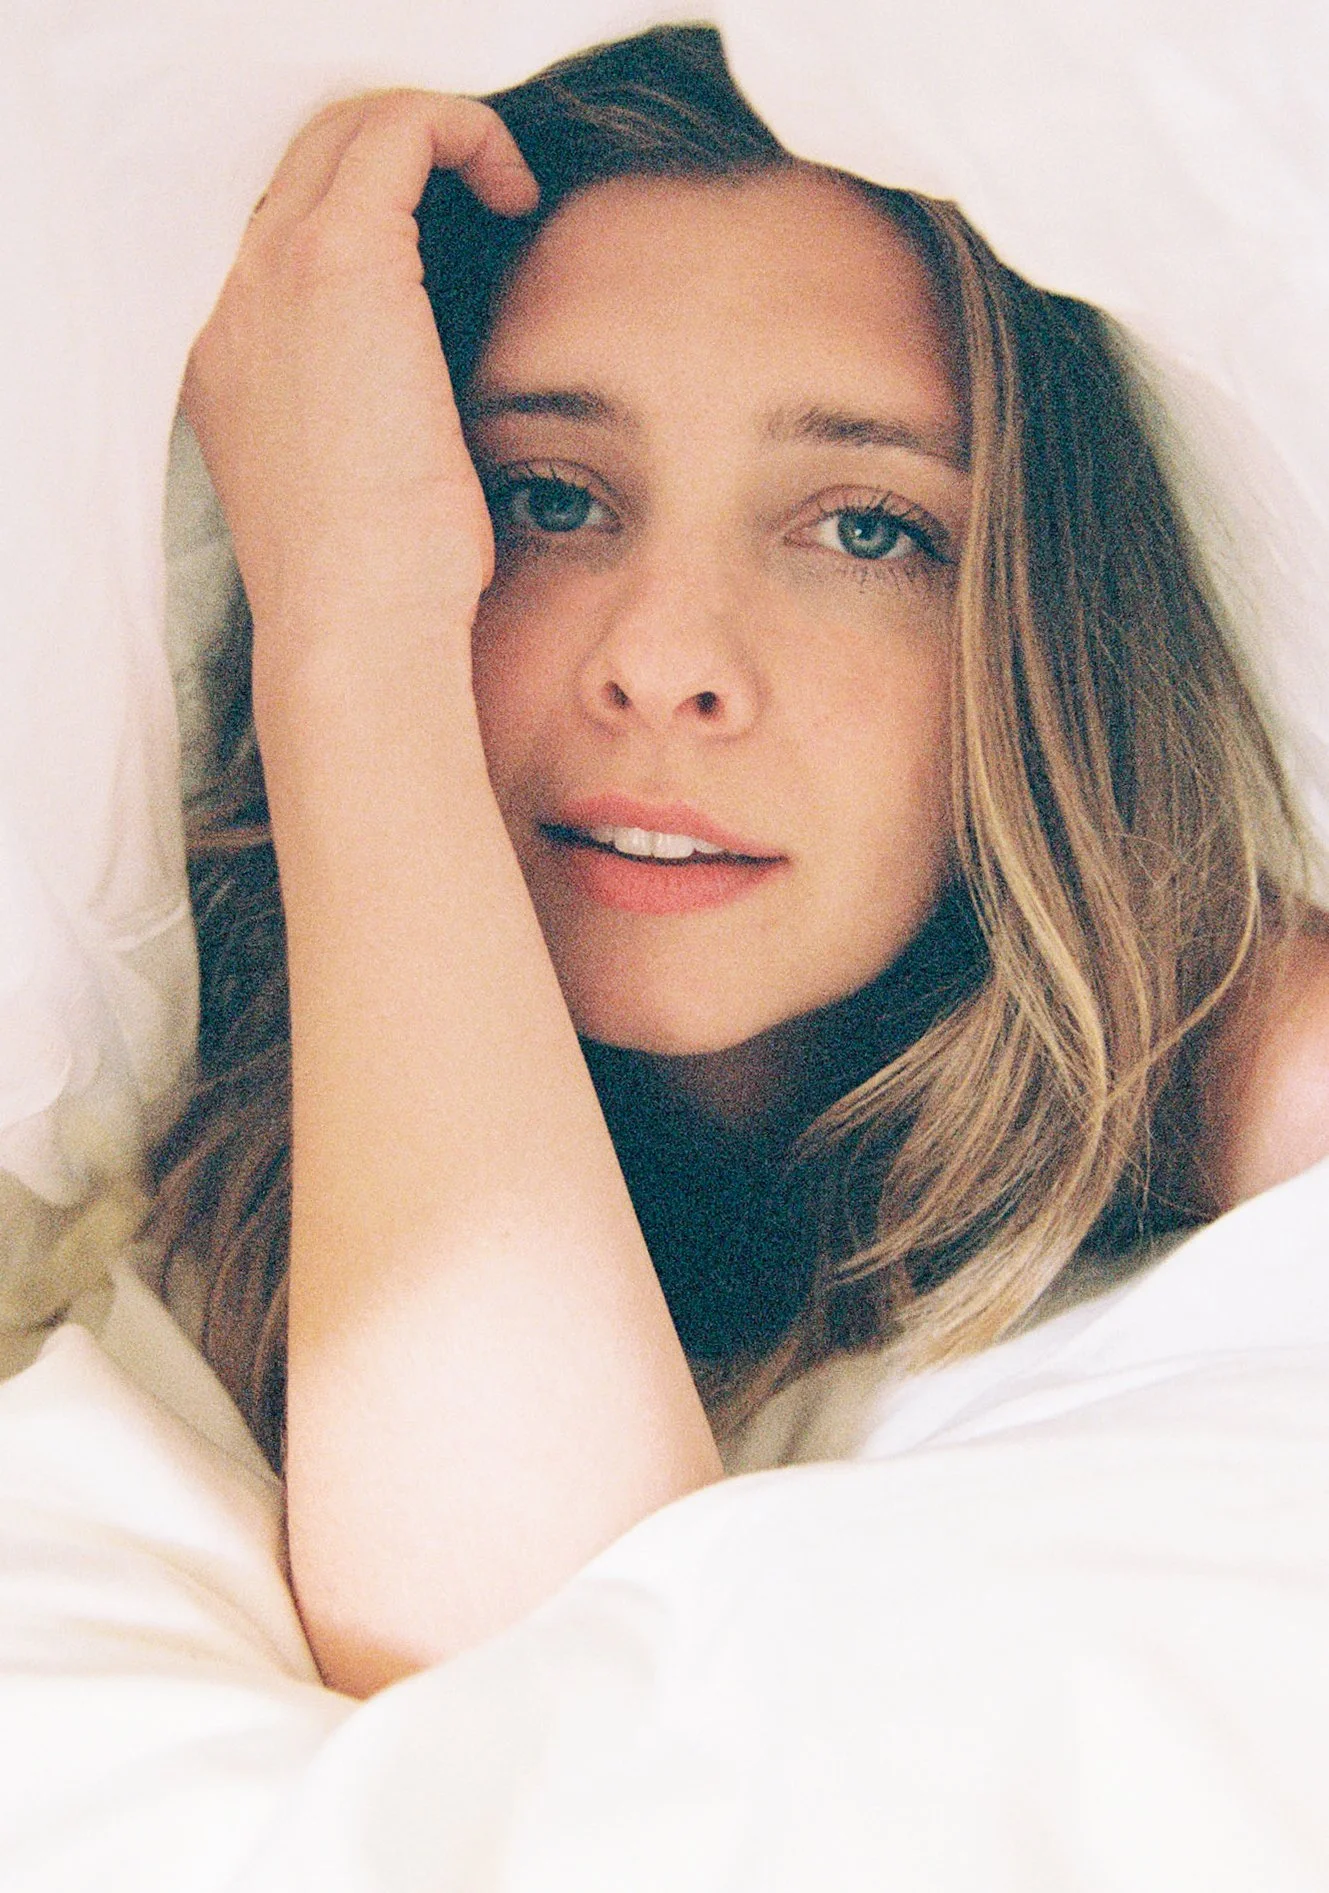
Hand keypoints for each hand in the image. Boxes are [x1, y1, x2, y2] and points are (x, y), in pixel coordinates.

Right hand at [182, 92, 537, 648]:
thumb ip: (367, 406)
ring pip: (349, 128)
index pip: (281, 227)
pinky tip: (515, 193)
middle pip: (308, 159)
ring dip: (436, 139)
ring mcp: (273, 273)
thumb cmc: (378, 587)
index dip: (370, 207)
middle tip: (483, 198)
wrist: (356, 628)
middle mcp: (231, 299)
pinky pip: (400, 129)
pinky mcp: (341, 263)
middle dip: (402, 155)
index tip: (448, 240)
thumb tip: (438, 382)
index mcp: (227, 353)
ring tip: (505, 192)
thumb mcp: (357, 482)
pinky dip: (463, 134)